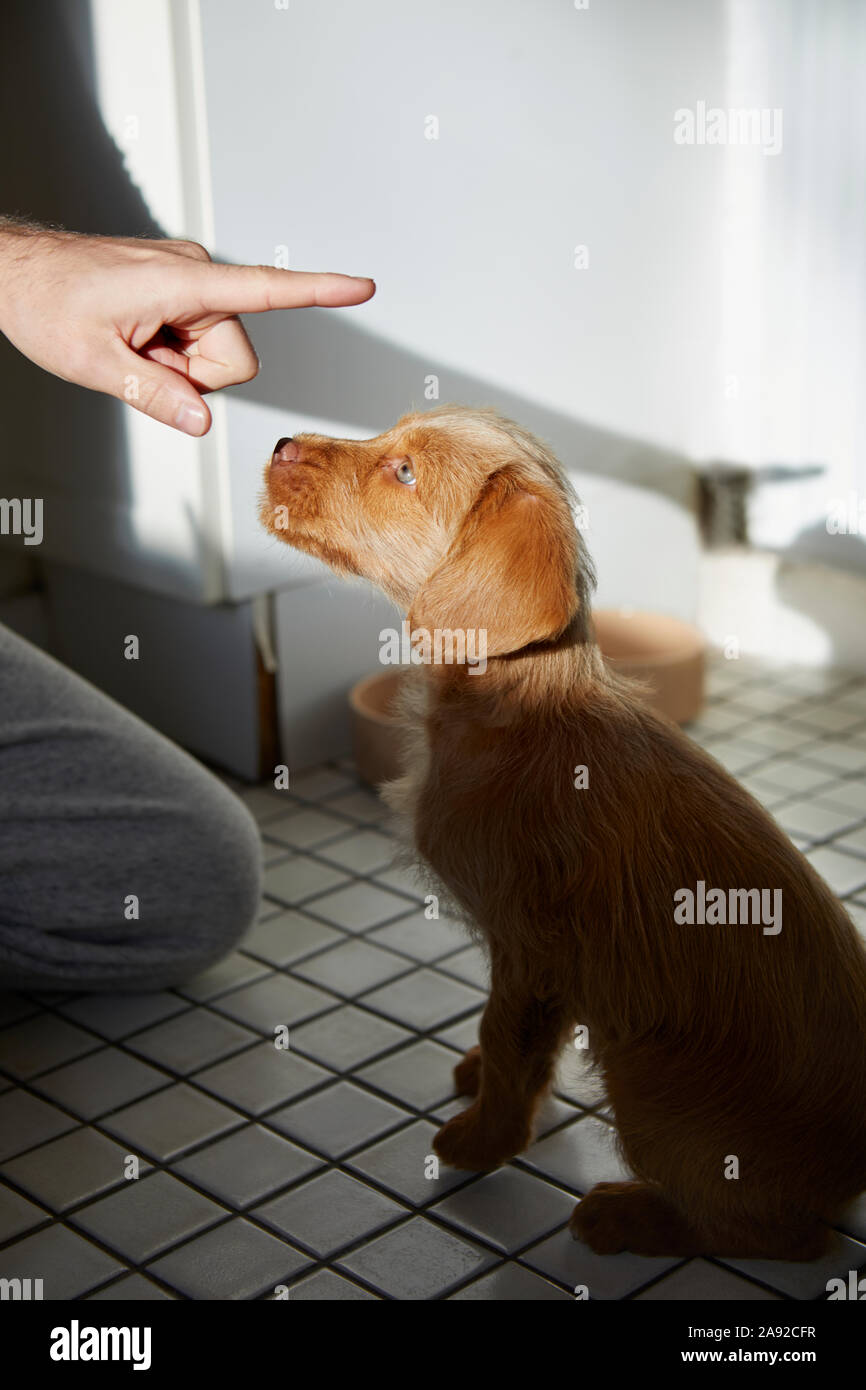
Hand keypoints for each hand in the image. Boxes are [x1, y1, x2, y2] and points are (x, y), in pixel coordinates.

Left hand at [0, 223, 374, 434]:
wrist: (12, 272)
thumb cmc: (45, 301)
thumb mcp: (95, 364)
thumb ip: (157, 396)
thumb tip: (202, 421)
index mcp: (181, 282)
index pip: (265, 288)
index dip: (318, 293)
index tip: (362, 287)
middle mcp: (194, 275)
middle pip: (235, 355)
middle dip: (197, 375)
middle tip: (144, 363)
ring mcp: (186, 282)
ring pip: (218, 354)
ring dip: (181, 367)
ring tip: (133, 349)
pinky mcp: (178, 290)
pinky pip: (197, 340)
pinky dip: (172, 354)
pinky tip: (136, 341)